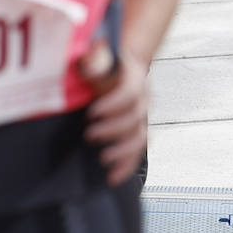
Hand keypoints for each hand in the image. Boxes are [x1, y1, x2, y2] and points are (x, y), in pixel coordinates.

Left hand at [81, 43, 148, 186]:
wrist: (119, 68)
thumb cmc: (105, 63)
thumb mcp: (97, 55)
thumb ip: (93, 58)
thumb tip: (88, 64)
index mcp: (135, 77)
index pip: (131, 93)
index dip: (113, 105)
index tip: (91, 113)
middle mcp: (144, 98)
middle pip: (135, 118)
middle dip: (112, 129)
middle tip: (90, 134)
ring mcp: (142, 117)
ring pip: (140, 138)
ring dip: (122, 151)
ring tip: (103, 158)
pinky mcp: (137, 133)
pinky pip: (137, 153)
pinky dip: (127, 166)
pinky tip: (113, 178)